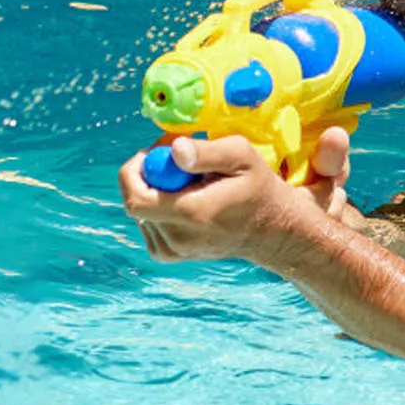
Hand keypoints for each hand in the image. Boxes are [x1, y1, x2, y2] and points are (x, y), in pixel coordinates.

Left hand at [118, 128, 355, 265]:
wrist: (270, 230)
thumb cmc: (257, 188)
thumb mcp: (241, 157)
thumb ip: (206, 152)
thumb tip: (174, 150)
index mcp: (191, 214)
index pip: (135, 199)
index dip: (134, 170)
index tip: (156, 152)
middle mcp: (177, 239)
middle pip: (136, 201)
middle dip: (147, 174)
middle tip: (176, 160)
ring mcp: (171, 251)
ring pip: (140, 212)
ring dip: (154, 190)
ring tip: (188, 182)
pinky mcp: (168, 254)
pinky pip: (146, 223)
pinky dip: (157, 207)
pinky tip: (184, 200)